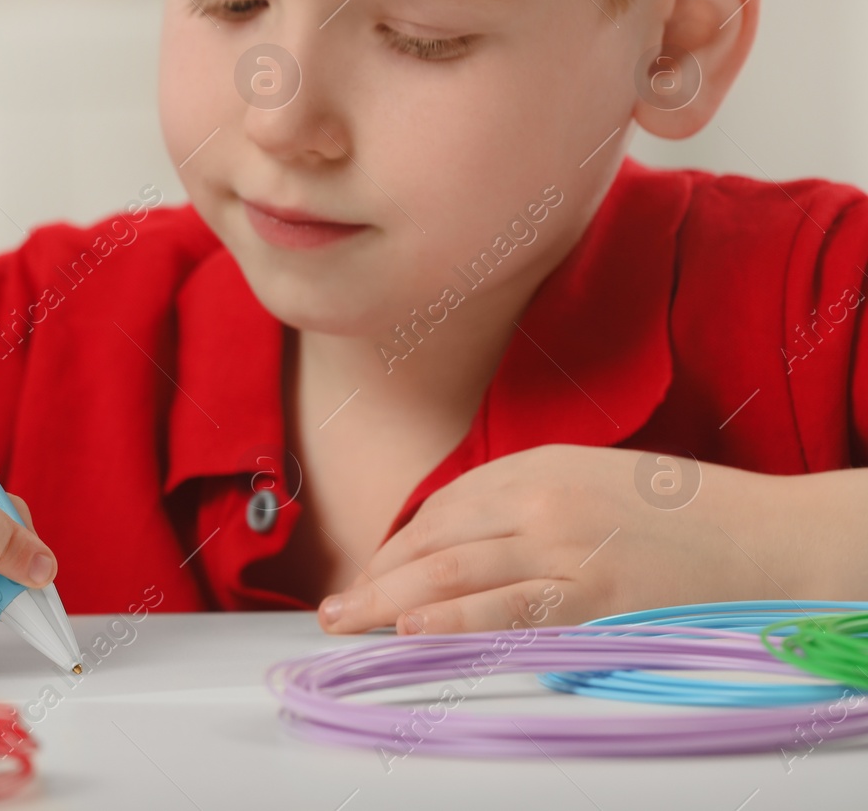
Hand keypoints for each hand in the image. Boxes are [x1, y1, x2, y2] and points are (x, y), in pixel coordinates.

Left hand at [317, 444, 794, 635]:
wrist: (764, 536)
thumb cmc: (678, 515)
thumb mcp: (588, 482)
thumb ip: (523, 504)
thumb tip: (456, 540)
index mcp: (535, 466)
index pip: (440, 510)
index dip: (392, 547)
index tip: (364, 576)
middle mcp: (538, 498)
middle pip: (432, 540)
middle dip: (372, 574)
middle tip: (330, 606)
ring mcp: (563, 545)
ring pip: (452, 571)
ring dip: (387, 598)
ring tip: (346, 620)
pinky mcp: (592, 593)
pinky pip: (506, 608)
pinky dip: (452, 617)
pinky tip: (410, 627)